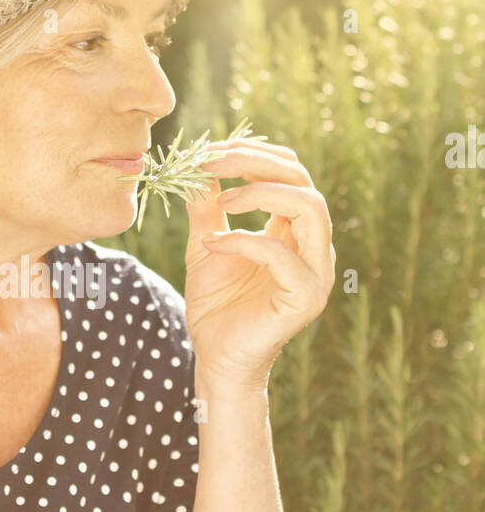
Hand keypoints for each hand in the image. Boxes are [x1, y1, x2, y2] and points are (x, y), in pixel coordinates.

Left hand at [183, 135, 335, 392]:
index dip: (251, 153)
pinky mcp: (306, 297)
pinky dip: (244, 241)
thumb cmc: (216, 305)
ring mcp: (316, 271)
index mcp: (294, 230)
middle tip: (210, 162)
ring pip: (310, 206)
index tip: (208, 151)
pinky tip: (212, 244)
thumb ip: (206, 205)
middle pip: (302, 180)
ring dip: (260, 192)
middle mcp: (313, 246)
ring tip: (220, 199)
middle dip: (254, 162)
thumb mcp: (207, 242)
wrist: (216, 359)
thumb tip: (196, 163)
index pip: (289, 172)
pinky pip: (282, 254)